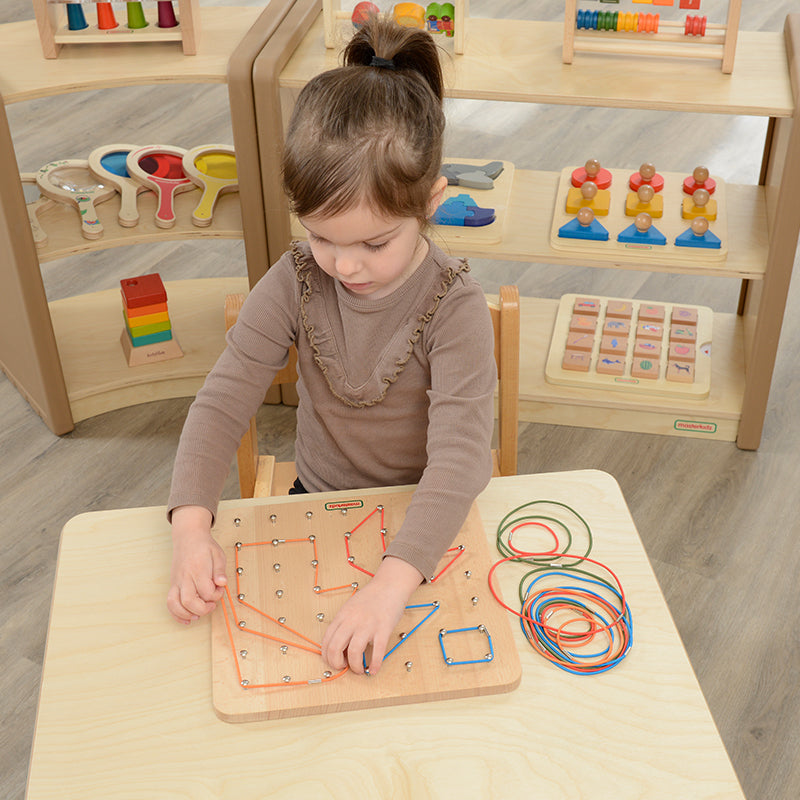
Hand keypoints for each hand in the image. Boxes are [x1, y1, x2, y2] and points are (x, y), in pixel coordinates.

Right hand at [167, 505, 226, 623]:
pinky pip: (169, 603)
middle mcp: (185, 577)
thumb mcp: (218, 554)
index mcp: (198, 569)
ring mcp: (177, 582)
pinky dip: (176, 614)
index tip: (220, 590)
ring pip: (176, 604)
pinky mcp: (173, 585)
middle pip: (189, 601)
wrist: (188, 537)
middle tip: (211, 605)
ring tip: (199, 614)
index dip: (216, 596)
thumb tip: (222, 583)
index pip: (206, 591)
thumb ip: (220, 570)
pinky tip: (186, 618)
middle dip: (202, 609)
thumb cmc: (204, 547)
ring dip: (188, 614)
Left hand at [321, 556, 422, 675]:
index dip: (327, 656)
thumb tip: (340, 646)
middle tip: (344, 667)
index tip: (334, 661)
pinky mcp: (383, 629)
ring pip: (354, 652)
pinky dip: (375, 665)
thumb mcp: (350, 608)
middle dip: (337, 664)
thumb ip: (344, 624)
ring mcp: (368, 625)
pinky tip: (374, 670)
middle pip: (335, 648)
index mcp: (342, 616)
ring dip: (355, 666)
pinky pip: (378, 652)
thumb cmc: (371, 597)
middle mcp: (352, 621)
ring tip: (359, 669)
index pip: (327, 640)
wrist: (390, 585)